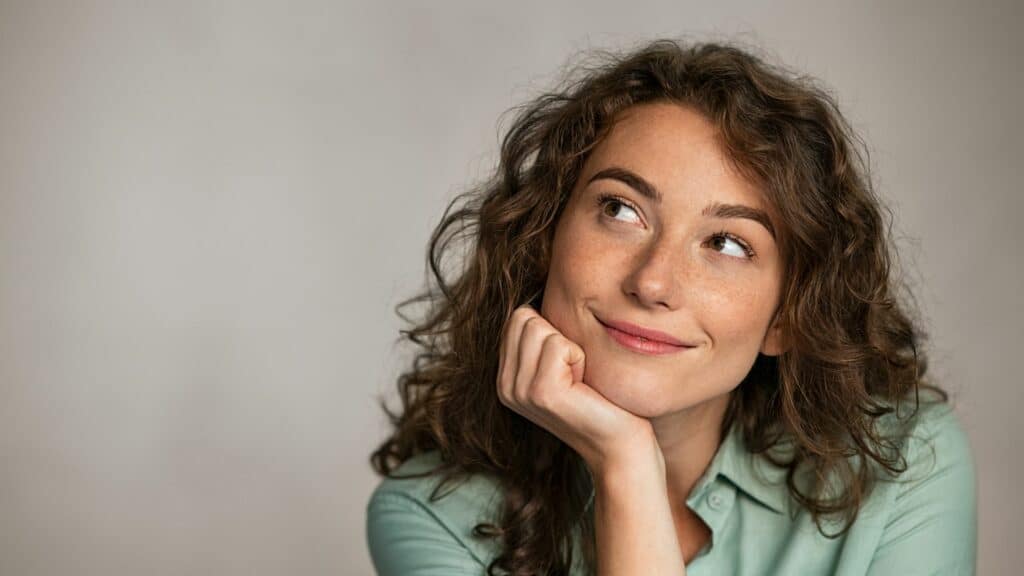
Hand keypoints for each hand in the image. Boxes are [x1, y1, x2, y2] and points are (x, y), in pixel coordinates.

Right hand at [496, 304, 659, 473]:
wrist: (621, 445)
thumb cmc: (601, 399)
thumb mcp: (562, 366)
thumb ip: (541, 339)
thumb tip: (541, 292)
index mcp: (506, 378)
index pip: (517, 318)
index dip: (552, 331)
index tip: (568, 365)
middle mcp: (506, 386)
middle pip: (524, 318)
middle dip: (559, 336)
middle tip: (576, 372)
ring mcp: (520, 391)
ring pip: (540, 327)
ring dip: (571, 347)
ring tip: (580, 380)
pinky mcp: (542, 393)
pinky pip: (559, 344)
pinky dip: (580, 357)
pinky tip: (585, 386)